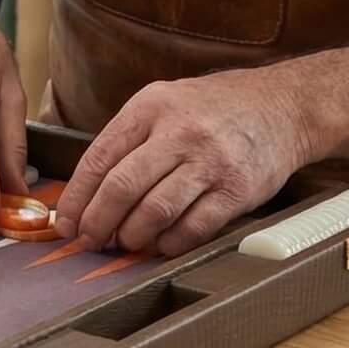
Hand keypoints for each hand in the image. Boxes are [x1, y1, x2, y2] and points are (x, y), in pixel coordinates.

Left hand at [56, 68, 314, 255]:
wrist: (282, 106)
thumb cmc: (213, 110)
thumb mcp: (164, 102)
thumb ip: (128, 138)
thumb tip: (88, 192)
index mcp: (151, 107)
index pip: (100, 158)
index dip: (77, 197)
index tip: (66, 223)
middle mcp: (180, 132)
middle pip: (122, 188)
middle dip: (98, 222)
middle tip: (90, 241)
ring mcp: (211, 161)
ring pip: (155, 211)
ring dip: (133, 235)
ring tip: (126, 242)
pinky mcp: (238, 189)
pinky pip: (194, 227)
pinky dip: (171, 243)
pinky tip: (162, 245)